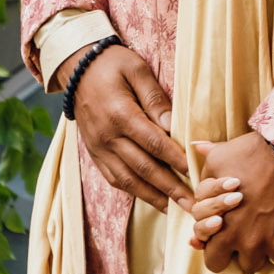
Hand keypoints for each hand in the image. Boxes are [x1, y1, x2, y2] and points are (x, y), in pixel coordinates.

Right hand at [65, 43, 193, 215]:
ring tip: (176, 209)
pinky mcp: (94, 154)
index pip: (154, 143)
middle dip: (170, 188)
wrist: (77, 68)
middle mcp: (107, 137)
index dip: (176, 159)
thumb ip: (155, 98)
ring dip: (154, 197)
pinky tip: (151, 199)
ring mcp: (99, 148)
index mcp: (120, 115)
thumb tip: (173, 124)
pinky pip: (114, 179)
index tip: (196, 172)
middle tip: (194, 204)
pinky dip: (134, 192)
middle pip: (144, 168)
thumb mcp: (137, 70)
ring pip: (128, 180)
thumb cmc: (113, 64)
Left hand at [188, 131, 273, 272]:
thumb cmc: (253, 154)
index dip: (221, 249)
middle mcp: (251, 244)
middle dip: (251, 247)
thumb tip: (196, 150)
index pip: (214, 262)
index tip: (231, 236)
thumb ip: (206, 173)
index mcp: (224, 232)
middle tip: (259, 225)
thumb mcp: (220, 159)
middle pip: (248, 263)